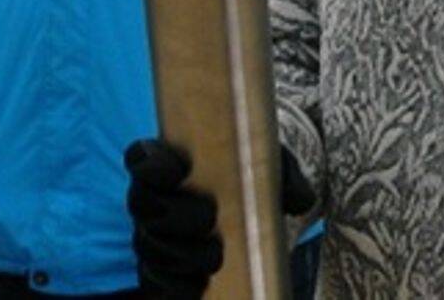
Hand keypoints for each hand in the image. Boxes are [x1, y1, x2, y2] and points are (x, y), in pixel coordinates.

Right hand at [124, 140, 317, 296]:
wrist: (247, 198)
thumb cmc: (252, 170)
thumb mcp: (269, 163)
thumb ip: (285, 176)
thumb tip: (302, 201)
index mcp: (167, 159)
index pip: (141, 156)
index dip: (151, 164)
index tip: (178, 170)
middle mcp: (150, 196)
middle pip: (144, 205)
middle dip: (174, 215)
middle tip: (208, 218)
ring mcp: (150, 233)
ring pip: (148, 246)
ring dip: (178, 255)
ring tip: (214, 258)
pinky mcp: (158, 266)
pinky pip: (153, 279)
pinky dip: (172, 286)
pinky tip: (196, 287)